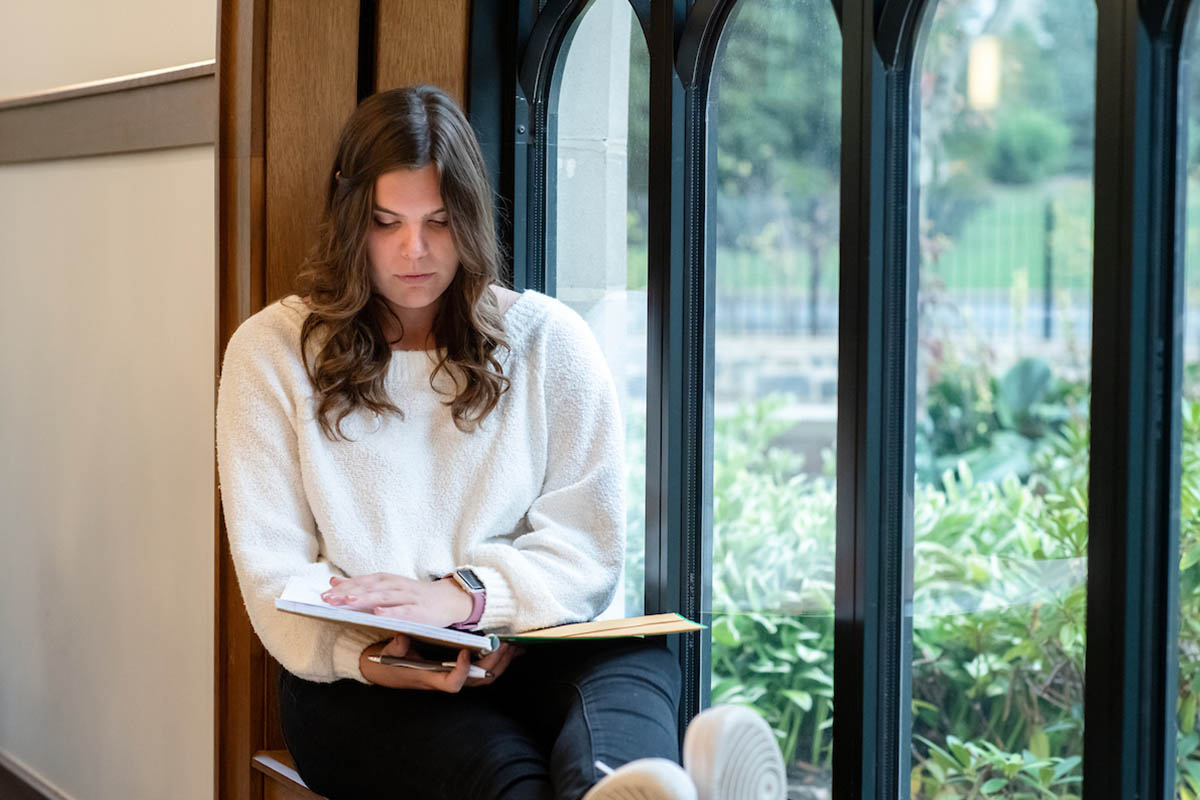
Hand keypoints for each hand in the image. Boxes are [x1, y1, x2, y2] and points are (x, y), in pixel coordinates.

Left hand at [322, 572, 471, 627]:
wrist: (448, 600)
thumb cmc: (413, 596)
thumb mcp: (386, 587)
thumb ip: (360, 585)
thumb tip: (333, 581)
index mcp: (387, 580)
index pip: (362, 582)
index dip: (343, 587)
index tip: (323, 594)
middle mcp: (397, 585)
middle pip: (370, 588)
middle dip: (348, 593)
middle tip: (328, 599)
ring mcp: (409, 597)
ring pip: (384, 596)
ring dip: (366, 598)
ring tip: (348, 601)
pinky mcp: (420, 611)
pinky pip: (404, 611)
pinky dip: (391, 611)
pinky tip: (378, 614)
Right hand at [359, 635, 520, 690]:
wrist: (382, 667)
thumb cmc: (386, 662)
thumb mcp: (386, 654)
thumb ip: (395, 648)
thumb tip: (402, 638)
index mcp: (430, 678)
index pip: (452, 683)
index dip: (462, 671)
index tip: (466, 653)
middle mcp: (446, 679)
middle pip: (478, 680)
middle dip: (495, 663)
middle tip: (506, 643)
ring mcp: (455, 675)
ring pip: (486, 677)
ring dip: (502, 662)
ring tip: (515, 644)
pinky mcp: (459, 668)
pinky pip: (485, 670)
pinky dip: (500, 660)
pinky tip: (511, 647)